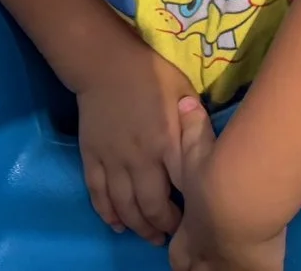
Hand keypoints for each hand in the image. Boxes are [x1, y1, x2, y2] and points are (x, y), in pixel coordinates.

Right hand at [74, 48, 192, 243]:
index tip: (199, 213)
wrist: (104, 63)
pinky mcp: (91, 158)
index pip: (182, 185)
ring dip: (138, 227)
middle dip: (164, 225)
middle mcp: (140, 157)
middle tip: (173, 233)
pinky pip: (98, 194)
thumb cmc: (151, 73)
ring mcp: (112, 160)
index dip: (191, 205)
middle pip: (152, 205)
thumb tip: (209, 145)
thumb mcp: (183, 91)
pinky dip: (107, 214)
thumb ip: (195, 122)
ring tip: (151, 236)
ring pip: (124, 206)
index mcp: (166, 140)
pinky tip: (118, 225)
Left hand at [165, 96, 285, 270]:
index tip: (184, 239)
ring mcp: (228, 267)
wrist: (240, 198)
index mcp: (188, 232)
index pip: (177, 251)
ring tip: (233, 264)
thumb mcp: (197, 149)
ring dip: (223, 269)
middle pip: (193, 269)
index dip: (180, 246)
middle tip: (205, 258)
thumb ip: (191, 130)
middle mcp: (204, 255)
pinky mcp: (257, 270)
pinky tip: (264, 268)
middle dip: (195, 265)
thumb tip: (184, 104)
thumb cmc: (214, 177)